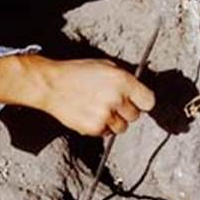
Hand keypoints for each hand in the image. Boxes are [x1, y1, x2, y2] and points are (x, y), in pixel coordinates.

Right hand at [37, 58, 155, 135]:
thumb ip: (124, 79)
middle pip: (135, 116)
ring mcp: (106, 115)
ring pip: (122, 127)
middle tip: (112, 104)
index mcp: (122, 81)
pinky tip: (90, 114)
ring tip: (99, 109)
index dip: (142, 102)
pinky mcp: (94, 128)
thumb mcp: (105, 66)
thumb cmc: (76, 72)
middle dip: (126, 111)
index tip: (137, 102)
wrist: (51, 85)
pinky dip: (100, 127)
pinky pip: (106, 133)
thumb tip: (136, 91)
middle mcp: (117, 99)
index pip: (149, 101)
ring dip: (114, 121)